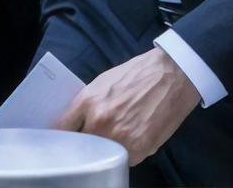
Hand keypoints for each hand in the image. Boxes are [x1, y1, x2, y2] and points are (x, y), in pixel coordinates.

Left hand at [55, 47, 198, 165]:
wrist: (173, 74)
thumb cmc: (138, 74)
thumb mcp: (103, 81)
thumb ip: (85, 104)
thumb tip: (72, 124)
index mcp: (88, 101)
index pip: (61, 129)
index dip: (59, 136)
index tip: (59, 140)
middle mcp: (100, 122)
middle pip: (80, 146)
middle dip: (84, 142)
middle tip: (90, 138)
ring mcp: (119, 138)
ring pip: (101, 155)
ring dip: (105, 149)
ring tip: (116, 135)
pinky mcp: (138, 150)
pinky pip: (122, 159)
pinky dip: (125, 152)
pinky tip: (133, 136)